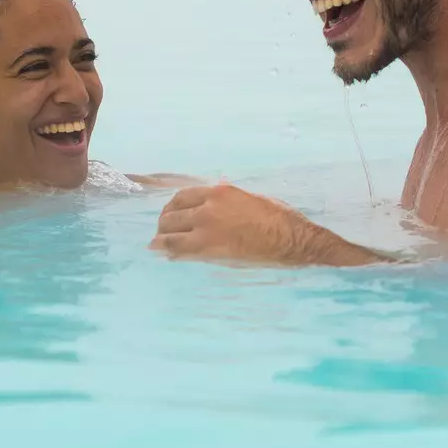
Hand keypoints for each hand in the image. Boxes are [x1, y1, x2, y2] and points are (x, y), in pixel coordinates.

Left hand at [150, 183, 333, 264]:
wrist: (290, 239)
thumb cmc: (277, 218)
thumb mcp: (250, 198)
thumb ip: (228, 199)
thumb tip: (217, 196)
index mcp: (219, 192)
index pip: (182, 196)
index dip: (172, 206)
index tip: (170, 213)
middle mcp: (207, 207)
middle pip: (172, 214)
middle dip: (164, 223)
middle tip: (161, 231)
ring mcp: (206, 228)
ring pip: (170, 233)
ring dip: (162, 238)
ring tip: (158, 244)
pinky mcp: (209, 249)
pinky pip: (180, 250)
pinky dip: (169, 252)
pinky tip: (166, 255)